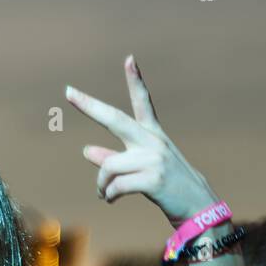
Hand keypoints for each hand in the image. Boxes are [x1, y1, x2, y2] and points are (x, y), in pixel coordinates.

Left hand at [68, 55, 218, 227]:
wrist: (197, 206)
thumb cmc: (167, 186)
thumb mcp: (141, 168)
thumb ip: (114, 157)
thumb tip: (86, 150)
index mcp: (152, 134)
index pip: (143, 102)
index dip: (135, 80)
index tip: (129, 59)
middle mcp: (153, 141)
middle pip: (115, 119)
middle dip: (90, 105)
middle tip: (69, 92)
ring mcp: (154, 159)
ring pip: (109, 166)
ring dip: (101, 184)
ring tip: (103, 193)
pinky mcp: (153, 179)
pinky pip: (116, 185)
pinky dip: (108, 195)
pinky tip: (110, 199)